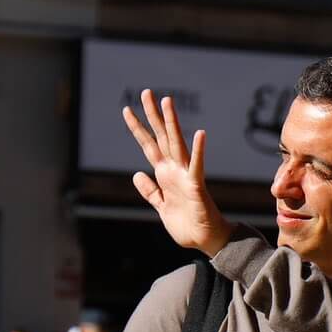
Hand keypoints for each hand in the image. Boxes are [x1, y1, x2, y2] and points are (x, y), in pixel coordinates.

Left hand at [123, 89, 231, 256]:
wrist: (205, 240)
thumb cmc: (186, 224)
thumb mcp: (161, 206)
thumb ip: (150, 191)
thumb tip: (137, 174)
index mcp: (164, 174)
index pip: (148, 146)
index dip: (137, 128)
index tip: (127, 110)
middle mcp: (174, 170)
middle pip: (161, 137)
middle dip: (153, 116)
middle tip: (146, 92)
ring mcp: (186, 176)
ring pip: (176, 145)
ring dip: (172, 123)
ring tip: (167, 102)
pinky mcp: (196, 187)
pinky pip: (197, 167)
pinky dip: (199, 151)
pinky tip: (200, 134)